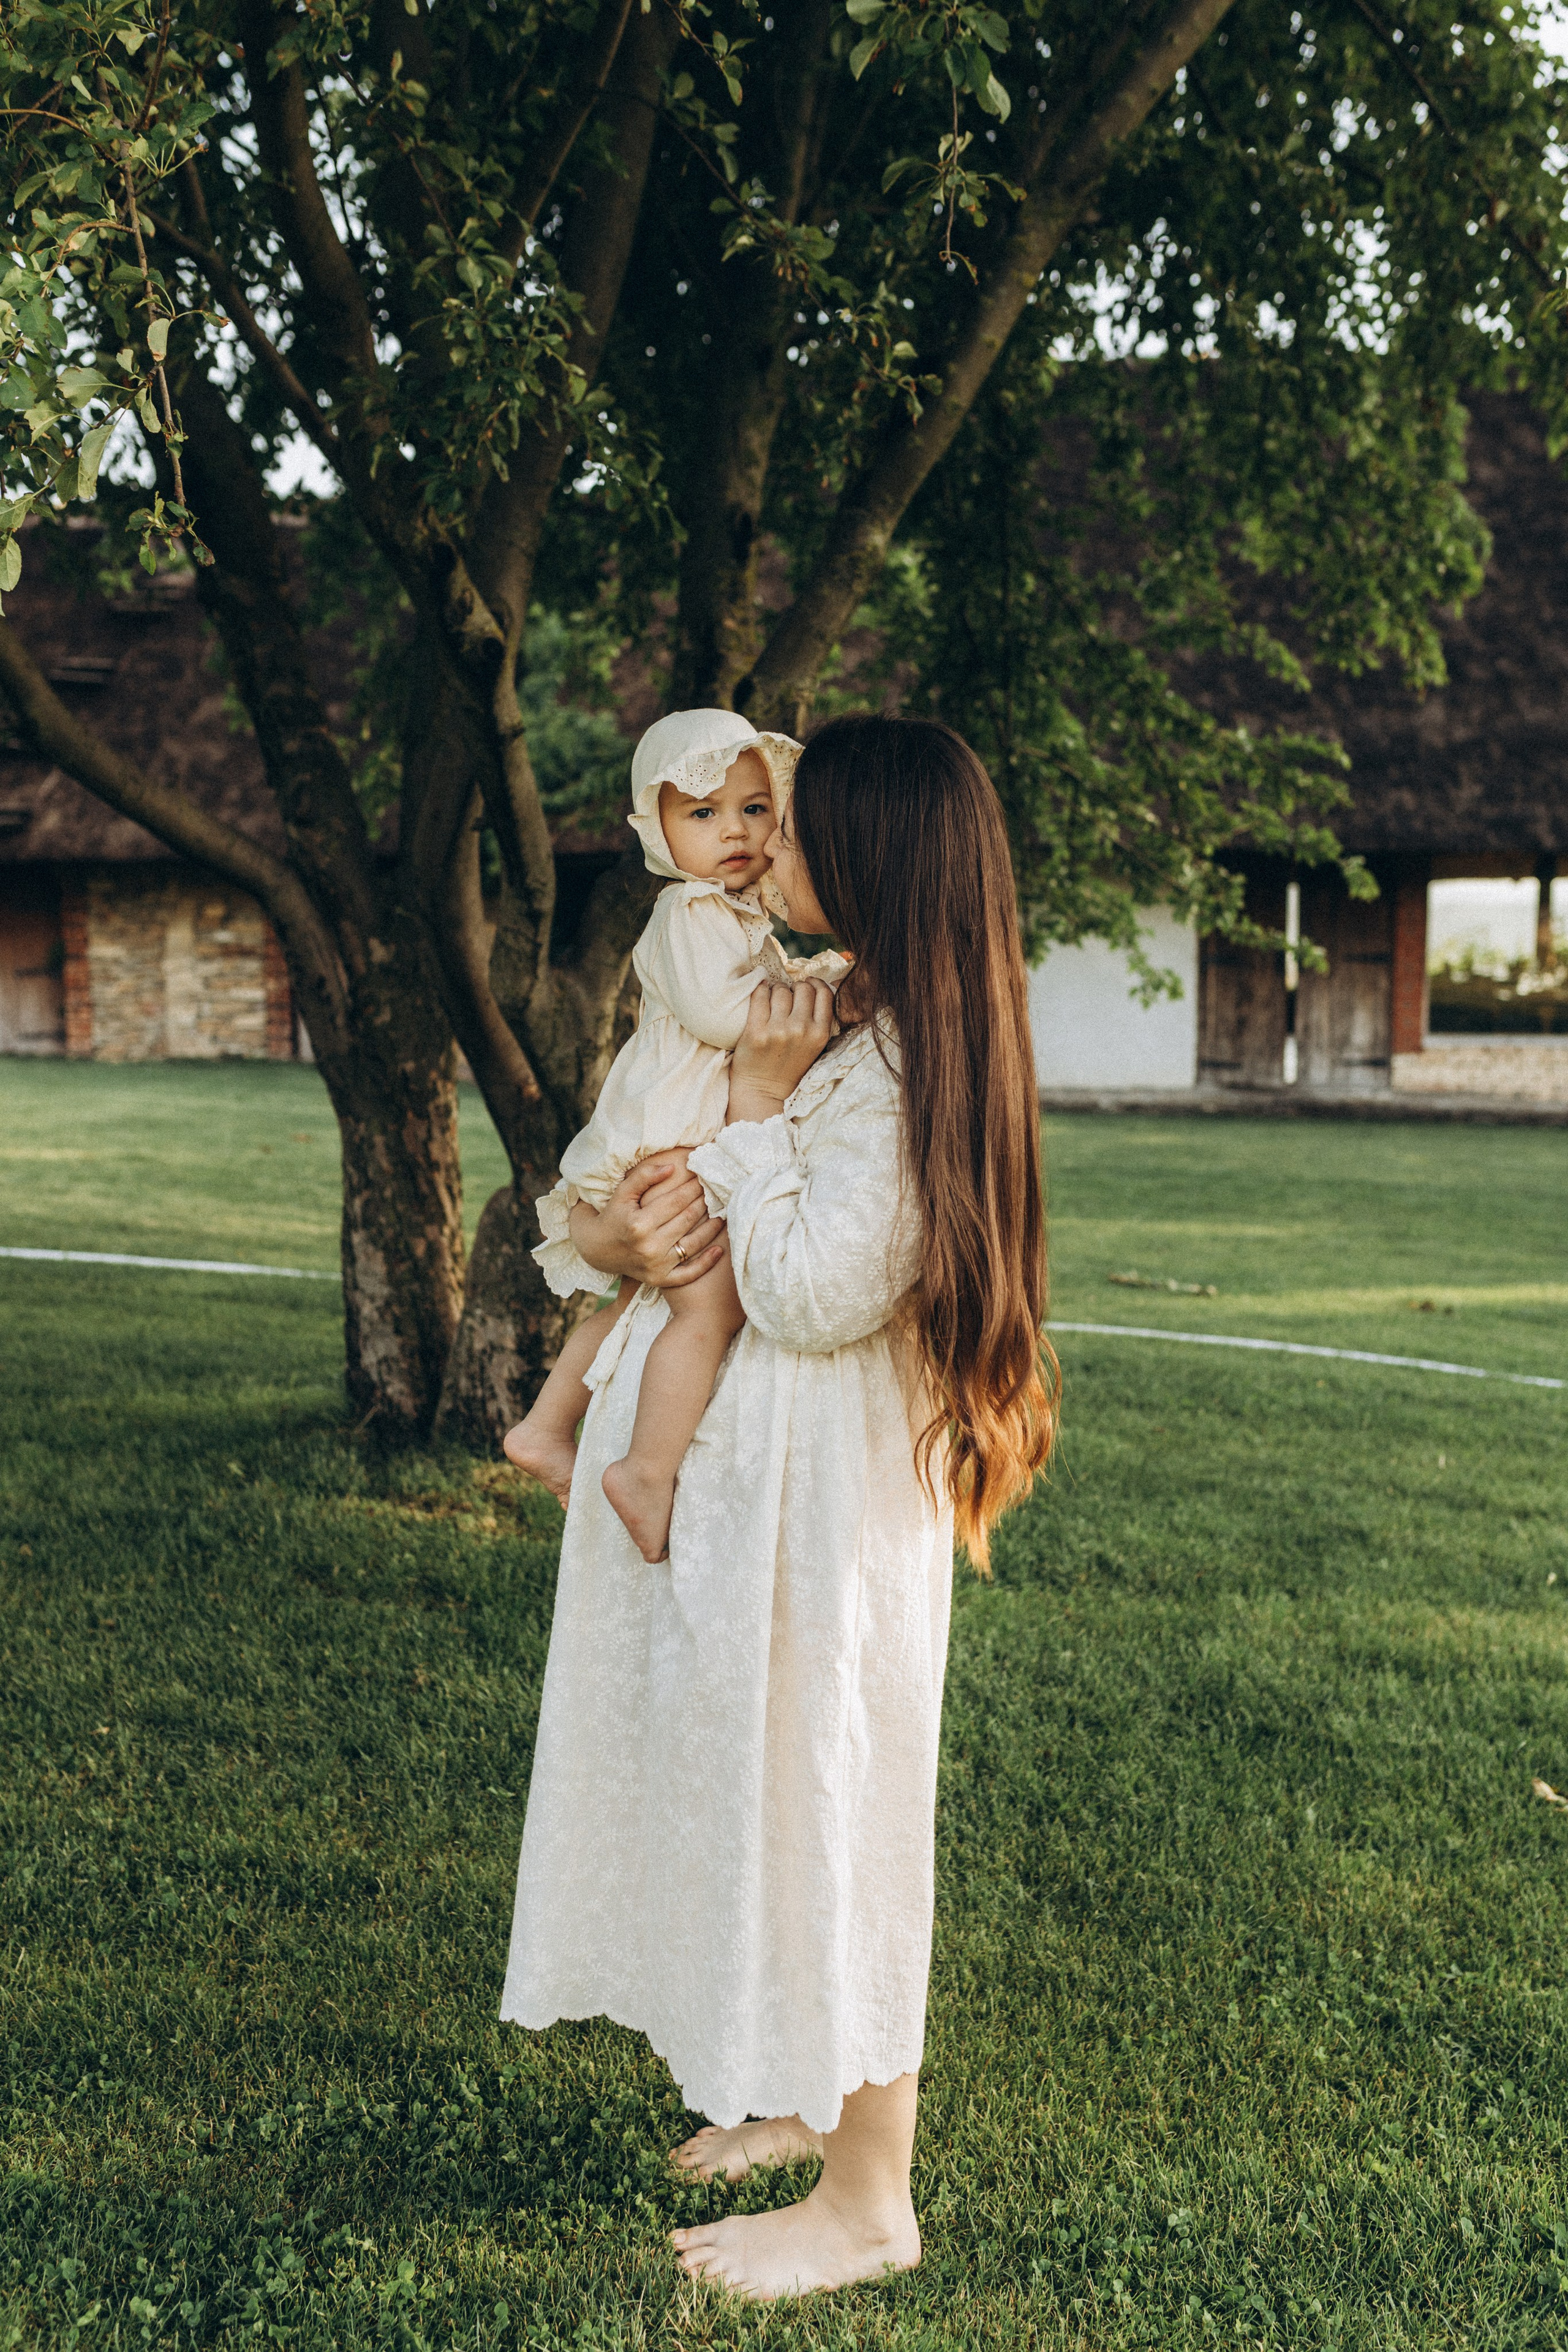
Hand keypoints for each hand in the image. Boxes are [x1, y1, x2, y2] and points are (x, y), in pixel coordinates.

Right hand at [569, 1151, 725, 1288]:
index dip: (692, 1187)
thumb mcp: (623, 1193)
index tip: (702, 1177)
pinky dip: (706, 1263)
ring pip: (693, 1243)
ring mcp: (656, 1266)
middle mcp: (649, 1247)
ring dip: (711, 1227)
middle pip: (687, 1219)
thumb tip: (672, 1167)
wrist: (596, 1249)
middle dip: (704, 1202)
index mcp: (639, 1224)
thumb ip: (645, 1177)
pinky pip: (689, 1274)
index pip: (675, 1201)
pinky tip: (719, 1249)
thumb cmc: (613, 1215)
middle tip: (716, 1191)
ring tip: (723, 1213)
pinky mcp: (660, 1280)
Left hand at [727, 979, 834, 1125]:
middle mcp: (801, 1030)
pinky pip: (760, 995)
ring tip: (772, 1001)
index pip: (824, 993)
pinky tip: (761, 998)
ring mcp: (778, 1030)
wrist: (762, 1091)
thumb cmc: (788, 1066)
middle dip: (794, 988)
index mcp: (820, 1034)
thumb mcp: (814, 1046)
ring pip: (781, 989)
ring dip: (776, 990)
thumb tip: (822, 985)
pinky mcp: (756, 1031)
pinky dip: (760, 991)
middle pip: (802, 988)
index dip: (815, 984)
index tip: (807, 985)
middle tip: (787, 996)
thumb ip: (818, 1020)